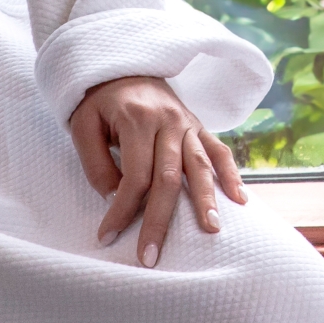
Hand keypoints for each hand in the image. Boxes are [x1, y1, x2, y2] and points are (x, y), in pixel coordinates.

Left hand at [70, 76, 248, 267]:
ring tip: (211, 230)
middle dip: (160, 221)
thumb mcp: (83, 126)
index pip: (135, 176)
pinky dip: (231, 174)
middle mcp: (169, 122)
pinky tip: (240, 199)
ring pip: (200, 167)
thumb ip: (96, 164)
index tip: (107, 237)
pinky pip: (219, 151)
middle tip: (151, 257)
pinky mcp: (200, 126)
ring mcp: (188, 124)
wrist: (124, 66)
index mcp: (137, 120)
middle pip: (169, 178)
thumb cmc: (99, 102)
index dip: (121, 210)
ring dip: (205, 200)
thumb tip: (115, 199)